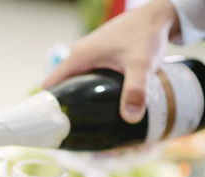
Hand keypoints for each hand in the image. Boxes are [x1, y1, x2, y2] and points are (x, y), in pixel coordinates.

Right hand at [43, 0, 179, 123]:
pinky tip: (99, 108)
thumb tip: (130, 118)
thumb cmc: (145, 35)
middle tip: (72, 133)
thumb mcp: (141, 64)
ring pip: (74, 84)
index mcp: (78, 57)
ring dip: (77, 102)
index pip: (49, 85)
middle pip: (61, 88)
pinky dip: (88, 94)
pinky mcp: (98, 59)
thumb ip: (135, 90)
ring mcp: (87, 57)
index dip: (47, 107)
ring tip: (85, 125)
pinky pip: (85, 79)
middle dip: (64, 109)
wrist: (157, 15)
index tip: (52, 128)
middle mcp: (78, 56)